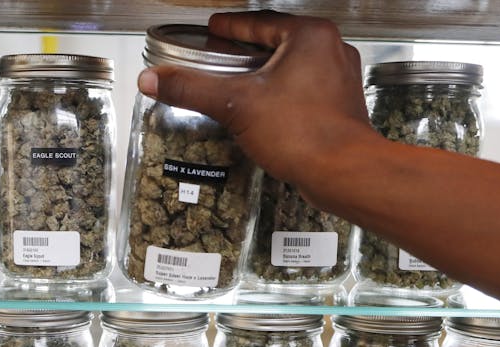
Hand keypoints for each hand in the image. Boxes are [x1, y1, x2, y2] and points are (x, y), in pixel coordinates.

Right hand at [138, 11, 376, 192]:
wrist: (343, 172)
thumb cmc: (305, 134)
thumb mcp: (236, 105)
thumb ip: (192, 89)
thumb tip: (155, 79)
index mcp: (309, 37)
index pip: (260, 21)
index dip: (231, 27)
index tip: (215, 29)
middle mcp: (331, 51)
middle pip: (279, 41)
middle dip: (248, 49)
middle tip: (223, 54)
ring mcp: (339, 79)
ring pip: (294, 66)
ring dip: (267, 72)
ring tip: (242, 82)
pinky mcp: (340, 106)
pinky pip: (305, 89)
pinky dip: (283, 93)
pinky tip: (267, 110)